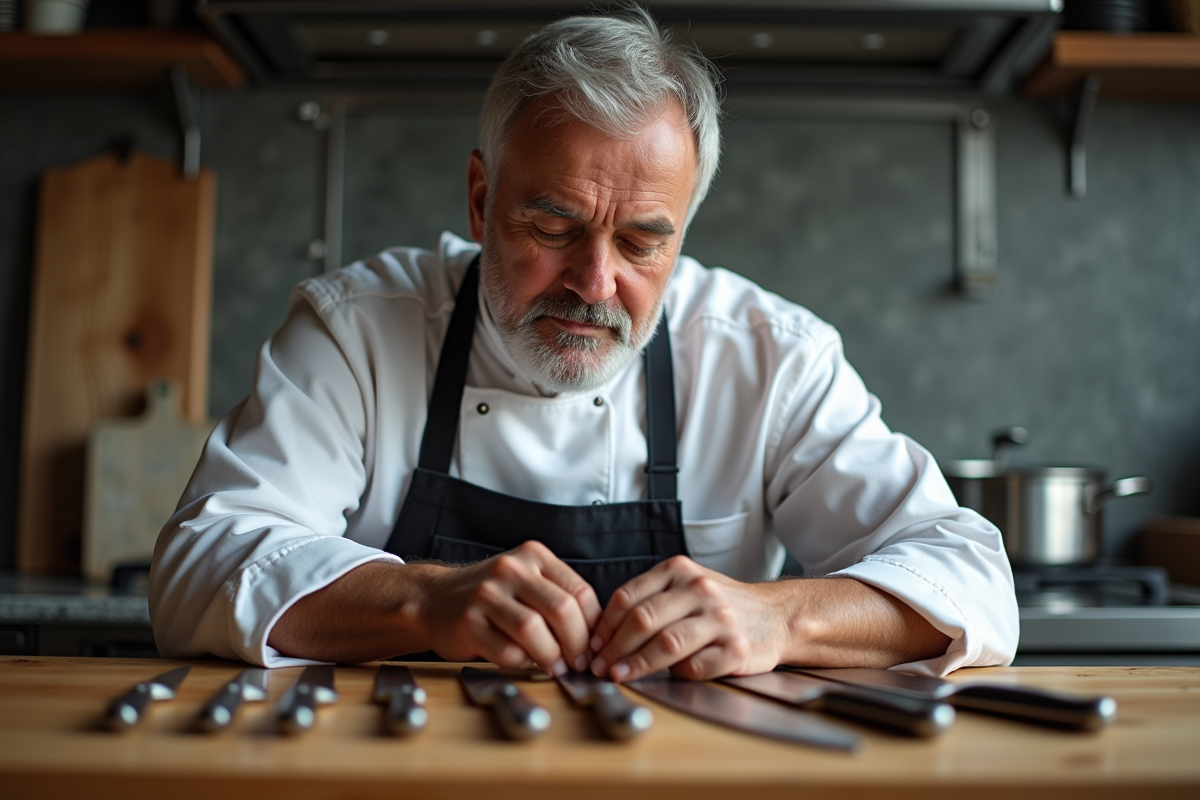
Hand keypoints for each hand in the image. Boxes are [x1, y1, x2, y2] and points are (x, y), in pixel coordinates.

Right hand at [420, 541, 601, 675]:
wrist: (434, 599)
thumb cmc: (491, 596)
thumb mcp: (528, 581)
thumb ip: (559, 598)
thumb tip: (597, 637)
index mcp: (534, 556)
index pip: (580, 591)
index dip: (594, 626)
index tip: (595, 646)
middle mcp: (510, 569)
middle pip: (562, 610)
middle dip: (578, 644)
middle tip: (579, 663)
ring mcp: (486, 595)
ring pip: (534, 631)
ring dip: (551, 657)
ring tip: (555, 667)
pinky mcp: (468, 623)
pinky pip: (508, 651)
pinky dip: (523, 663)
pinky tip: (524, 662)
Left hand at [587, 556, 785, 681]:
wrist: (775, 616)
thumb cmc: (720, 606)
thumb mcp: (684, 587)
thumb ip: (649, 601)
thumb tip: (603, 636)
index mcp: (680, 571)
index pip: (628, 597)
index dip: (604, 625)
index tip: (593, 645)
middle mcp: (700, 590)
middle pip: (643, 620)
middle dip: (614, 648)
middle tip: (600, 665)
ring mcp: (720, 619)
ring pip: (666, 644)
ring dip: (636, 664)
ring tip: (620, 675)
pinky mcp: (736, 649)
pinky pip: (694, 667)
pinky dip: (676, 675)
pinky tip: (668, 677)